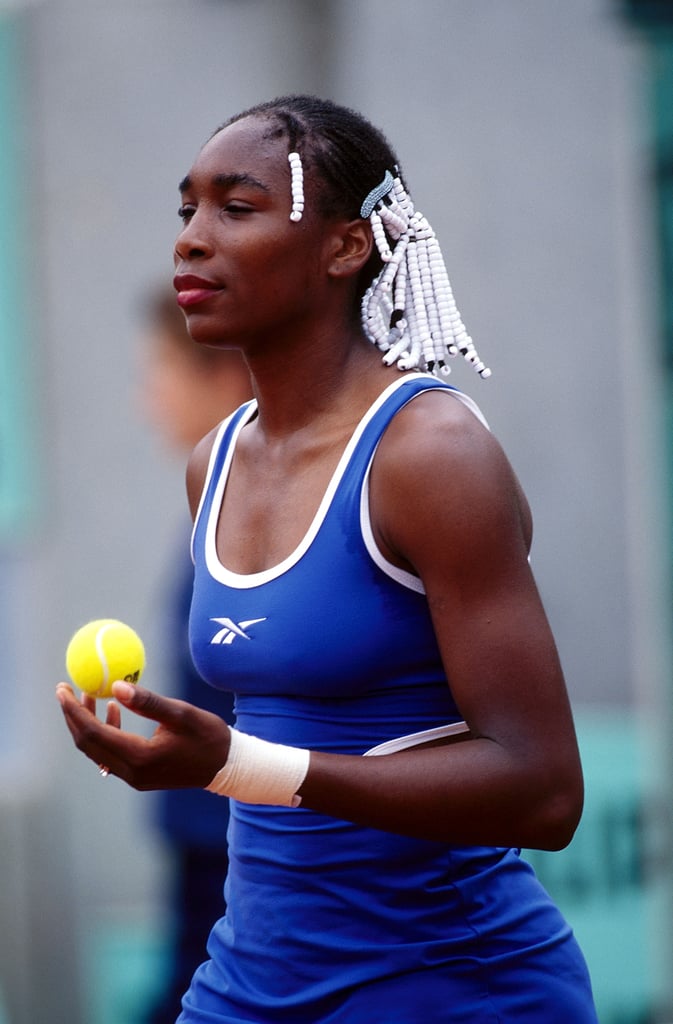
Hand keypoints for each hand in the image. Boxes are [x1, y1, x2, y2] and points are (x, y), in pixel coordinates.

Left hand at [55, 681, 230, 789]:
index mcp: (139, 757)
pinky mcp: (139, 775)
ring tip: (89, 694)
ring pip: (97, 749)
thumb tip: (116, 685)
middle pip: (88, 744)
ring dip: (88, 723)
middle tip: (65, 689)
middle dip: (73, 716)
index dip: (73, 710)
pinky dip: (105, 731)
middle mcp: (131, 772)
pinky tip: (113, 710)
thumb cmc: (209, 737)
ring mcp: (134, 777)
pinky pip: (110, 752)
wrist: (227, 767)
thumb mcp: (181, 714)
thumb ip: (147, 702)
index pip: (93, 733)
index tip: (62, 688)